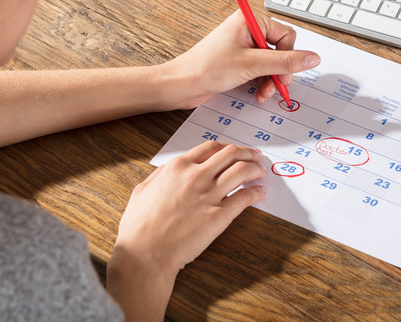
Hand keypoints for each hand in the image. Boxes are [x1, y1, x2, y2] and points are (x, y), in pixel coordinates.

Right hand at [107, 141, 266, 319]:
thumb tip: (172, 170)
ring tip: (261, 172)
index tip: (235, 151)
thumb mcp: (143, 189)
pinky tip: (259, 192)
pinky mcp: (220, 216)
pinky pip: (245, 197)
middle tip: (255, 157)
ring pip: (242, 171)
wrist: (145, 253)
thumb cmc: (140, 226)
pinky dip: (256, 192)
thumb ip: (161, 175)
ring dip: (255, 169)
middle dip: (247, 153)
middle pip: (231, 154)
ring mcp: (209, 195)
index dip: (227, 147)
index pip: (211, 148)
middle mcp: (196, 176)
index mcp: (178, 167)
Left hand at [167, 10, 319, 107]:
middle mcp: (247, 30)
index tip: (285, 75)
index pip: (286, 35)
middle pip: (280, 49)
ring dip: (271, 79)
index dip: (289, 56)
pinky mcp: (238, 60)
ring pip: (271, 62)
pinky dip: (262, 82)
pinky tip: (258, 93)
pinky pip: (260, 69)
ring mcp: (242, 46)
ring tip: (263, 93)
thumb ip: (286, 62)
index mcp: (250, 20)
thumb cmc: (207, 68)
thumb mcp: (252, 65)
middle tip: (276, 86)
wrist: (182, 84)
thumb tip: (313, 58)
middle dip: (280, 71)